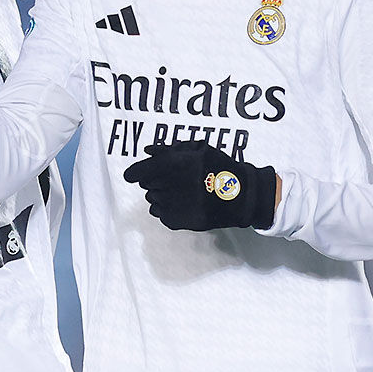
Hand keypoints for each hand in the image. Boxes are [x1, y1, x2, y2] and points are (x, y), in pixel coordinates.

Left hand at [123, 141, 277, 230]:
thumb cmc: (220, 168)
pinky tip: (183, 204)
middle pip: (147, 185)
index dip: (135, 173)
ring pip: (152, 200)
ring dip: (161, 195)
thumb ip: (169, 150)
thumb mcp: (198, 150)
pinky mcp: (177, 221)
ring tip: (182, 192)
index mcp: (174, 164)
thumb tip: (148, 151)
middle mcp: (171, 185)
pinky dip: (167, 209)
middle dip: (154, 181)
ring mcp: (174, 205)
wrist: (240, 195)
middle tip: (172, 180)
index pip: (140, 171)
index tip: (132, 175)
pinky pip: (160, 214)